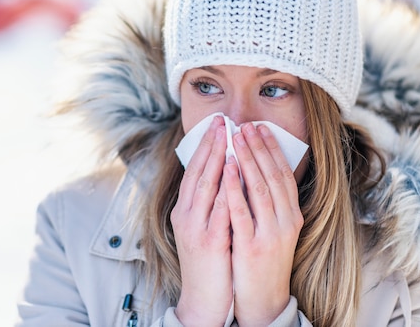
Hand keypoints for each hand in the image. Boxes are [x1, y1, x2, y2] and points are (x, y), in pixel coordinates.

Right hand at [171, 115, 233, 325]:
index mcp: (184, 210)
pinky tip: (234, 173)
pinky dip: (225, 190)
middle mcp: (185, 215)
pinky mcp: (209, 242)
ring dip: (218, 160)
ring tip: (229, 137)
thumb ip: (210, 202)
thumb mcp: (204, 227)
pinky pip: (218, 211)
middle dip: (211, 145)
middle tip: (222, 120)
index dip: (205, 146)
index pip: (194, 170)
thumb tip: (223, 173)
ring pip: (205, 186)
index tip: (216, 124)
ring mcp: (195, 228)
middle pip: (198, 172)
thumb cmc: (209, 261)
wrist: (203, 299)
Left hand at [223, 123, 302, 326]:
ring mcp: (269, 234)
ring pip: (260, 189)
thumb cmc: (265, 259)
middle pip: (273, 176)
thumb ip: (270, 203)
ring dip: (248, 160)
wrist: (264, 299)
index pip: (284, 174)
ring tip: (237, 137)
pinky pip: (241, 211)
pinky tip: (227, 168)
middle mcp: (286, 222)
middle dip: (259, 148)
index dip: (273, 149)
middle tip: (246, 125)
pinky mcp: (251, 247)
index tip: (261, 127)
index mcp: (292, 216)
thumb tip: (256, 169)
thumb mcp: (275, 229)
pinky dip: (234, 187)